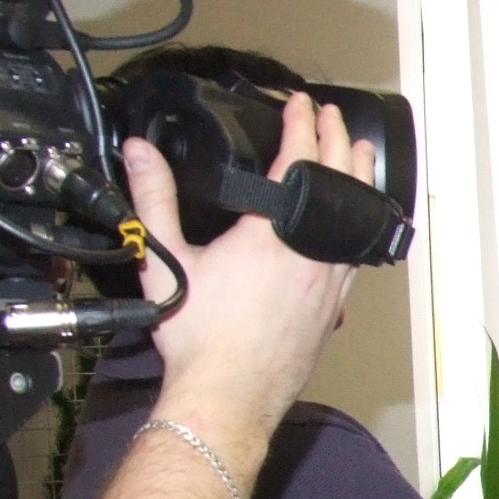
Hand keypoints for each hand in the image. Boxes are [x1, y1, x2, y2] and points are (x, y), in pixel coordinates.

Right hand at [132, 89, 374, 443]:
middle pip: (338, 181)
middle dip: (336, 140)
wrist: (228, 396)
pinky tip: (354, 221)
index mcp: (272, 236)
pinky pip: (356, 251)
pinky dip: (357, 222)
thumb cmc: (199, 338)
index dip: (299, 123)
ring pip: (356, 216)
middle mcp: (312, 254)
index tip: (298, 102)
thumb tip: (139, 153)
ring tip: (359, 153)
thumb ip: (153, 200)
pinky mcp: (336, 305)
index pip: (296, 160)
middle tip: (331, 116)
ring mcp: (330, 281)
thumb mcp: (166, 259)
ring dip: (357, 178)